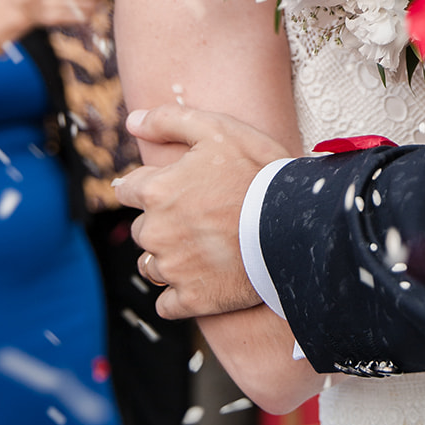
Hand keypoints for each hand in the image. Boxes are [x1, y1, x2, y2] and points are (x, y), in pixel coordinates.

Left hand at [116, 105, 291, 319]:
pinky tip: (202, 279)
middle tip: (200, 216)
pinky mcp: (192, 299)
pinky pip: (167, 303)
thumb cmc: (258, 171)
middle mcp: (156, 232)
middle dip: (162, 222)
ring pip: (151, 266)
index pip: (127, 190)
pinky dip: (180, 293)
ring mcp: (173, 269)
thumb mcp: (218, 129)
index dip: (150, 186)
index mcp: (156, 191)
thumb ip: (168, 120)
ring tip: (204, 248)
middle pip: (142, 229)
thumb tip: (132, 122)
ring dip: (169, 258)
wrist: (297, 222)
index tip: (174, 188)